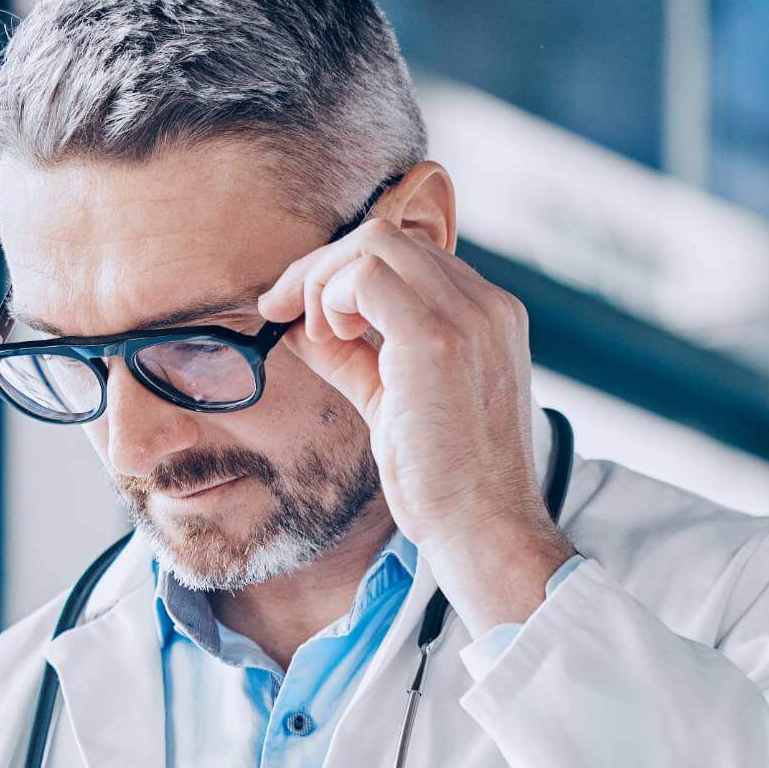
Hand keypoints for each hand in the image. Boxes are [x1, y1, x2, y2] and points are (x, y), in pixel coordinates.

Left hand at [257, 186, 572, 624]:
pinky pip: (365, 276)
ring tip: (318, 336)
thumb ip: (354, 359)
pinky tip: (328, 338)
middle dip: (321, 267)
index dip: (343, 274)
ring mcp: (468, 316)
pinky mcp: (436, 339)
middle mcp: (488, 305)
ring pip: (373, 244)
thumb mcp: (394, 405)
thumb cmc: (446, 485)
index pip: (408, 258)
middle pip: (386, 237)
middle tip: (280, 309)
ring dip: (323, 281)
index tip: (300, 310)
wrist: (485, 530)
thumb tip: (301, 327)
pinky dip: (330, 298)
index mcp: (489, 318)